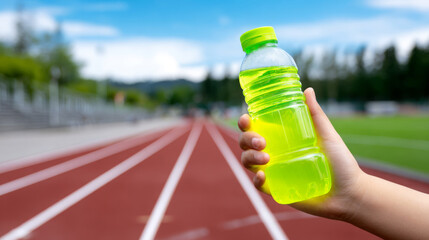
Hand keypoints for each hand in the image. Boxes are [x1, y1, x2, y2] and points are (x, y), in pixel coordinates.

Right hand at [238, 87, 365, 219]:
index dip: (245, 123)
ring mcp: (274, 172)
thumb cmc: (340, 162)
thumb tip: (307, 90)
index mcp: (281, 139)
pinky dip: (256, 180)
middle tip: (261, 142)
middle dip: (247, 139)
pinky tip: (263, 175)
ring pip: (248, 162)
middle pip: (246, 143)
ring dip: (250, 157)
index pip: (255, 128)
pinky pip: (258, 185)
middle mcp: (274, 154)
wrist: (350, 192)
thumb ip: (316, 114)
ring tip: (266, 158)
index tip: (247, 119)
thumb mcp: (328, 135)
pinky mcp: (277, 190)